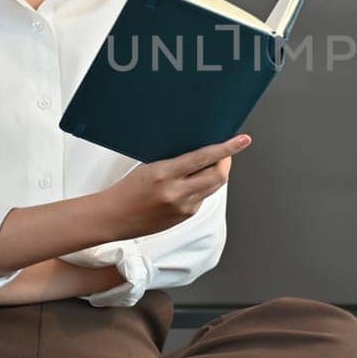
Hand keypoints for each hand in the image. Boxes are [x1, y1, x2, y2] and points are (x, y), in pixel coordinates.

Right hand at [103, 133, 249, 238]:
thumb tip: (202, 153)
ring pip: (213, 188)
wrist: (113, 217)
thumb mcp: (150, 166)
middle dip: (226, 161)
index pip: (204, 157)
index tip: (243, 140)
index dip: (227, 148)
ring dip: (217, 174)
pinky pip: (202, 199)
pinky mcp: (185, 218)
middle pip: (218, 176)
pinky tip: (191, 183)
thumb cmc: (127, 189)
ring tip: (211, 164)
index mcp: (165, 174)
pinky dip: (202, 188)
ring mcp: (183, 208)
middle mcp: (177, 193)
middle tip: (225, 151)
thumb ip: (177, 162)